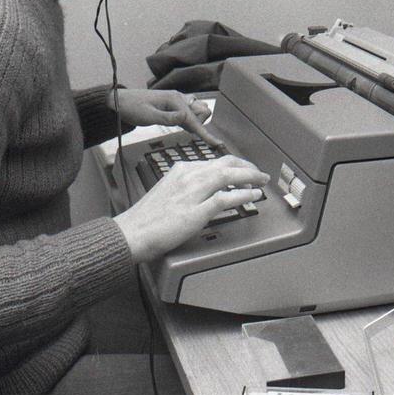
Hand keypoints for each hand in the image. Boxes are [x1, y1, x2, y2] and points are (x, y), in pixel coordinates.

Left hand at [112, 88, 221, 145]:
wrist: (120, 101)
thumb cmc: (132, 108)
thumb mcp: (148, 116)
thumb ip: (168, 118)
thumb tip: (187, 118)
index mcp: (175, 100)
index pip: (195, 119)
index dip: (205, 133)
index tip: (217, 144)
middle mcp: (180, 98)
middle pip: (203, 111)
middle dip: (199, 123)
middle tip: (185, 131)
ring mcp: (178, 101)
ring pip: (198, 110)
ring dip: (196, 121)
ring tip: (183, 129)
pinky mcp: (174, 106)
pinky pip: (190, 112)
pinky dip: (192, 120)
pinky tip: (186, 128)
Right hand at [113, 155, 269, 261]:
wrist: (132, 232)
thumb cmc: (147, 218)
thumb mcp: (167, 192)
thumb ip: (186, 188)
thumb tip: (205, 192)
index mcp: (180, 170)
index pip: (214, 162)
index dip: (234, 165)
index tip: (243, 169)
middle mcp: (188, 177)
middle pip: (225, 164)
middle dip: (246, 167)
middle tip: (258, 173)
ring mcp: (193, 193)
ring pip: (228, 176)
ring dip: (249, 177)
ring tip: (261, 181)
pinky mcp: (196, 211)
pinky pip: (226, 199)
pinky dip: (243, 195)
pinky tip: (252, 195)